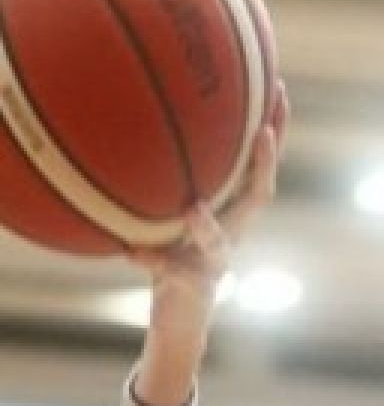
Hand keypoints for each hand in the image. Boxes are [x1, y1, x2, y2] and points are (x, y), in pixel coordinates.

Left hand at [127, 82, 288, 339]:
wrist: (176, 317)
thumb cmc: (170, 256)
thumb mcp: (166, 216)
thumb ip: (160, 183)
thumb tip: (129, 129)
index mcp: (230, 211)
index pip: (258, 166)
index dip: (272, 130)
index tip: (276, 87)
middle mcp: (232, 232)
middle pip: (259, 195)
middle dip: (263, 163)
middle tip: (261, 133)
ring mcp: (215, 262)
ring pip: (220, 242)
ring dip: (208, 226)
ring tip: (194, 210)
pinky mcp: (193, 288)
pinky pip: (174, 273)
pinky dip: (153, 262)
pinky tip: (130, 253)